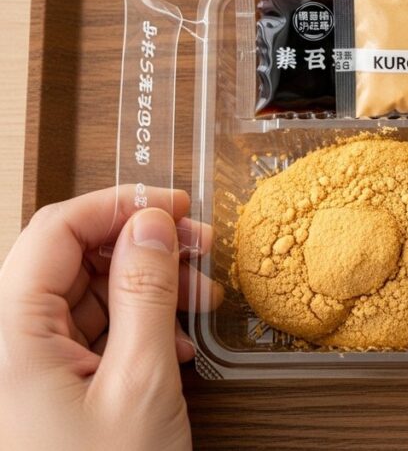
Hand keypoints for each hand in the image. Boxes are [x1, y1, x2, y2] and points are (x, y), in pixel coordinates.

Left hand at [0, 186, 218, 449]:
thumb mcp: (141, 383)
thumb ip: (145, 294)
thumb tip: (152, 224)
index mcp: (6, 335)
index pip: (55, 230)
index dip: (119, 205)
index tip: (176, 204)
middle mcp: (6, 344)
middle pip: (70, 259)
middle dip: (141, 247)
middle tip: (200, 250)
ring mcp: (26, 369)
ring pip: (86, 296)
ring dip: (148, 288)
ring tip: (200, 301)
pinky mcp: (48, 391)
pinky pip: (91, 335)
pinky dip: (138, 327)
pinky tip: (179, 343)